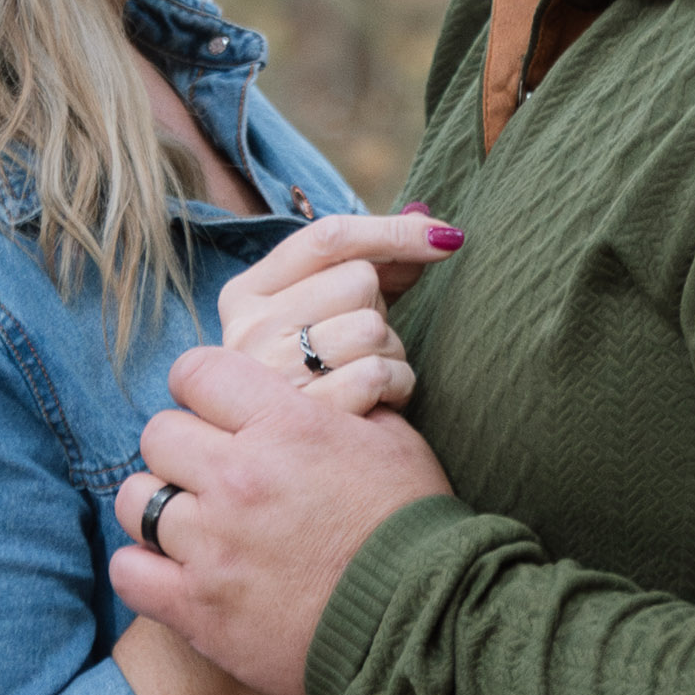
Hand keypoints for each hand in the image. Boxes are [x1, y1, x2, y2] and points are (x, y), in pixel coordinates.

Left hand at [115, 345, 455, 694]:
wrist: (422, 625)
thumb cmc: (414, 528)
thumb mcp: (392, 441)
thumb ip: (342, 405)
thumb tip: (320, 381)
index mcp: (285, 425)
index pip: (196, 372)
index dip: (201, 386)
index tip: (213, 409)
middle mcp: (239, 477)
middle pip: (158, 434)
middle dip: (180, 448)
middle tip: (208, 472)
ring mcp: (213, 545)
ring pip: (137, 500)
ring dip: (158, 506)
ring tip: (190, 523)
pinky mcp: (199, 608)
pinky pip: (129, 571)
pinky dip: (142, 568)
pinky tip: (172, 571)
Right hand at [215, 207, 456, 417]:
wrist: (291, 467)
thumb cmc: (321, 375)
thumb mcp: (321, 315)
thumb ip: (372, 265)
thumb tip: (434, 227)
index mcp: (246, 294)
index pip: (328, 238)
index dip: (395, 231)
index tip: (448, 236)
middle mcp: (248, 330)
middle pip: (358, 280)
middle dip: (379, 309)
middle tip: (361, 345)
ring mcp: (273, 376)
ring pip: (374, 327)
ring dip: (391, 352)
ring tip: (367, 374)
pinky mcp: (308, 417)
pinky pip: (382, 374)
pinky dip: (397, 386)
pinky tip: (380, 401)